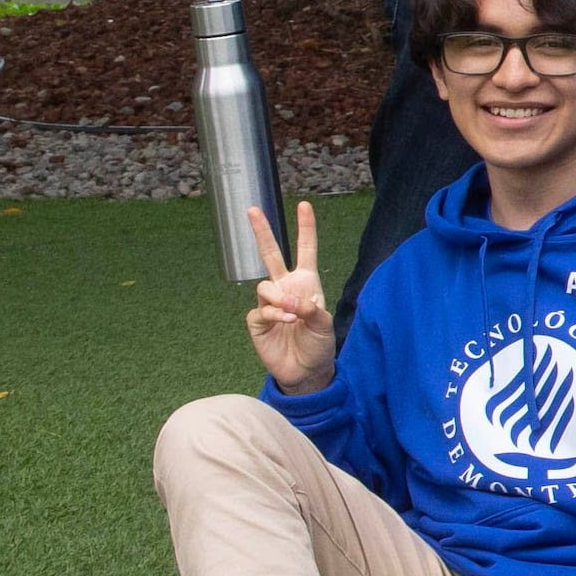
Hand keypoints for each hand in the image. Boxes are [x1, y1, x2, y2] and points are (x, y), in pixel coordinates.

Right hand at [239, 200, 334, 392]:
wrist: (306, 370)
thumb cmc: (319, 344)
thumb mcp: (324, 324)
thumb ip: (310, 308)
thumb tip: (288, 301)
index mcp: (306, 282)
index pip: (305, 250)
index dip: (305, 228)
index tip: (304, 205)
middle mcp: (285, 288)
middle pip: (270, 254)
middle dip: (262, 231)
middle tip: (251, 208)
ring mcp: (269, 303)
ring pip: (265, 287)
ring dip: (279, 300)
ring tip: (292, 316)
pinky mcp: (257, 321)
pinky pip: (261, 310)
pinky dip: (274, 315)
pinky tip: (286, 322)